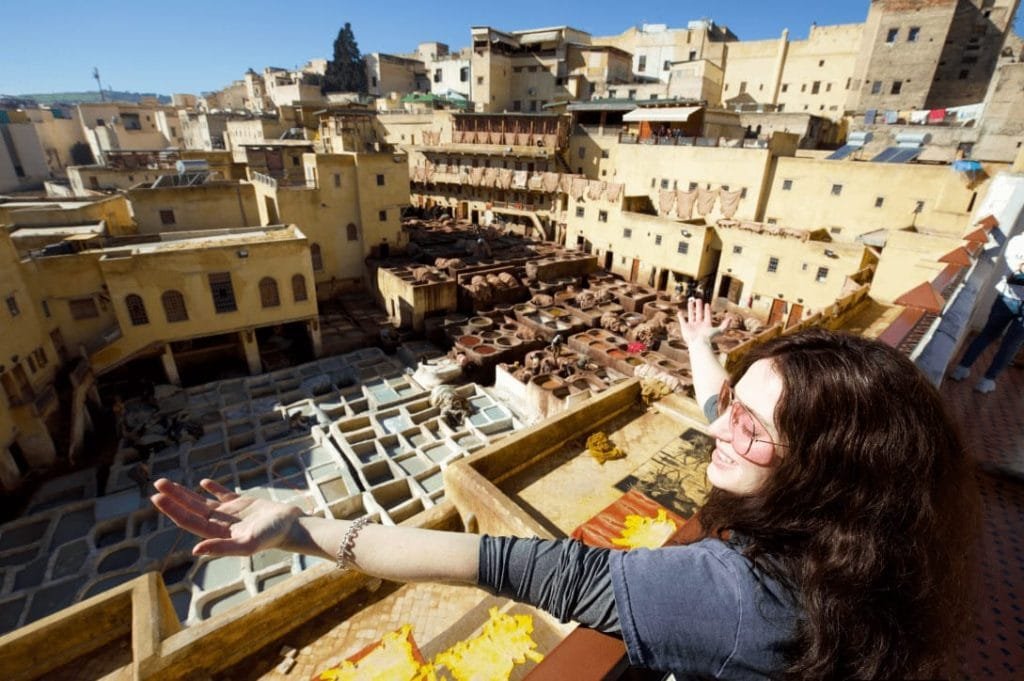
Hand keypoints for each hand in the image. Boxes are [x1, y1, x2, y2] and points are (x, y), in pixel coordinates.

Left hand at [151, 478, 303, 556]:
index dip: (173, 510)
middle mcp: (220, 524)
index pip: (189, 520)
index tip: (157, 498)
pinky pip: (223, 495)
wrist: (292, 527)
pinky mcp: (242, 504)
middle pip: (191, 509)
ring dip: (185, 493)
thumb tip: (195, 550)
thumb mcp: (247, 544)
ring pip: (202, 502)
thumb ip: (221, 548)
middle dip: (174, 497)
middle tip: (157, 484)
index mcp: (218, 534)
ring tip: (168, 483)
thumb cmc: (272, 536)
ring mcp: (230, 514)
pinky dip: (213, 488)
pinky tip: (204, 482)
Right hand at [677, 297, 727, 346]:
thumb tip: (731, 318)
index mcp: (706, 325)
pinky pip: (682, 320)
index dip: (707, 310)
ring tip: (690, 302)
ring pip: (691, 315)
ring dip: (690, 309)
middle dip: (699, 307)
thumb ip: (725, 325)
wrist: (698, 343)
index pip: (707, 315)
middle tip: (699, 300)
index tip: (707, 304)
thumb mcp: (719, 331)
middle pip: (699, 314)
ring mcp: (692, 326)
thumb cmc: (708, 338)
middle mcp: (699, 325)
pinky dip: (680, 317)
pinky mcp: (685, 327)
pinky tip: (679, 312)